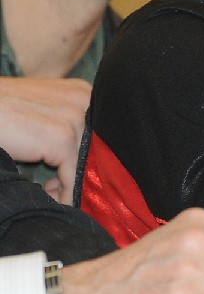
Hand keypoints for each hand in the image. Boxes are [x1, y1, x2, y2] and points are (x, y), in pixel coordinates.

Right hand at [0, 76, 90, 202]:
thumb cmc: (1, 115)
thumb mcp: (37, 117)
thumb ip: (60, 133)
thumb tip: (74, 169)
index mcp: (81, 93)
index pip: (102, 134)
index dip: (94, 159)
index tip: (76, 178)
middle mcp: (83, 99)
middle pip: (101, 147)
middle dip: (87, 173)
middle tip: (61, 189)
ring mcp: (73, 116)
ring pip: (88, 162)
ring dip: (74, 185)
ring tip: (52, 193)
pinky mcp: (60, 136)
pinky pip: (73, 173)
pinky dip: (67, 193)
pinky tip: (55, 200)